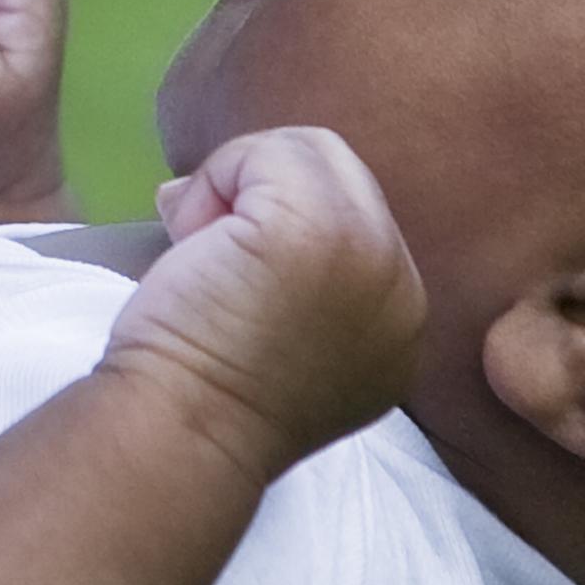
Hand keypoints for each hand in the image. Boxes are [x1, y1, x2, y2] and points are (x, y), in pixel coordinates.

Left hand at [111, 130, 424, 478]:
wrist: (180, 433)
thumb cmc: (205, 388)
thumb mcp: (290, 332)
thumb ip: (300, 270)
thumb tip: (229, 192)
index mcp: (400, 319)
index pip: (353, 212)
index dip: (279, 222)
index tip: (235, 281)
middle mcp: (404, 287)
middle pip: (338, 172)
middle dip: (263, 195)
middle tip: (211, 258)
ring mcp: (372, 253)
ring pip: (307, 152)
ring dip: (238, 185)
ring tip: (206, 253)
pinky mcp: (321, 228)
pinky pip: (269, 151)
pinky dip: (217, 179)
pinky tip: (195, 241)